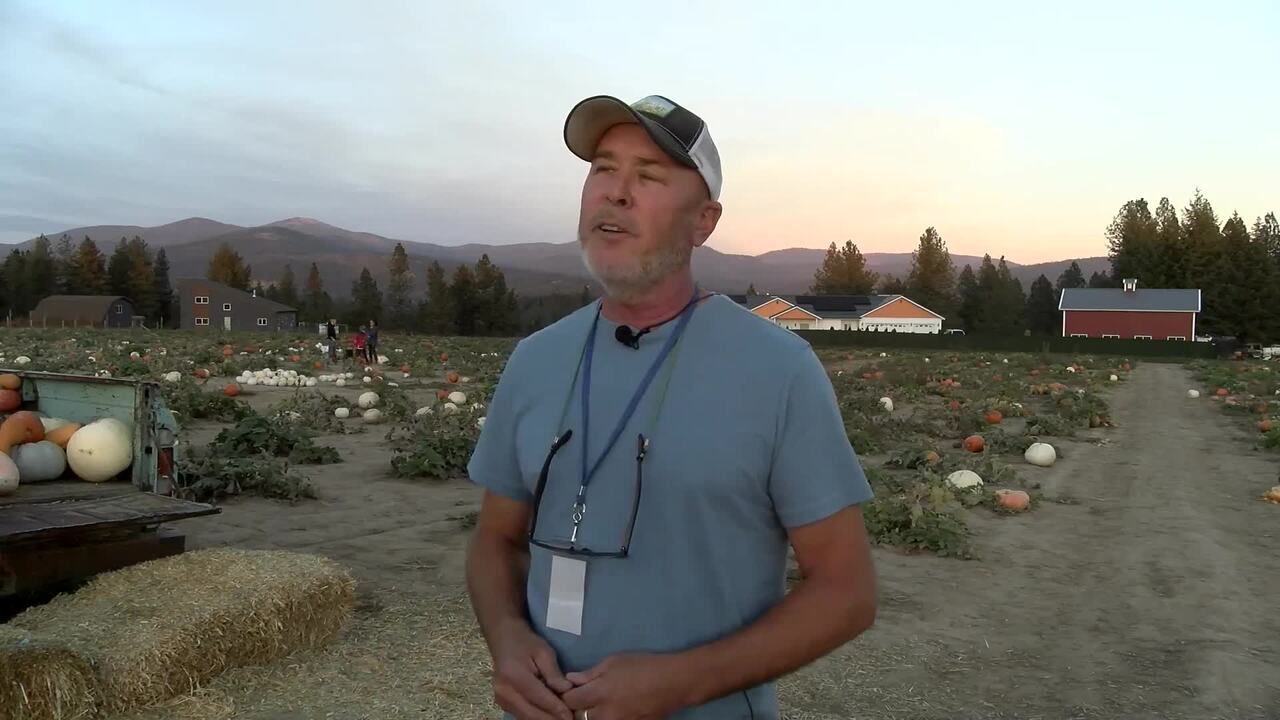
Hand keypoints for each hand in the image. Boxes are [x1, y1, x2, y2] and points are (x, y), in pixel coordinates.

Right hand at [490, 623, 574, 719]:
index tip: (572, 716)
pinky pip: (523, 716)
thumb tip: (567, 691)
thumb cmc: (526, 643)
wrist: (504, 639)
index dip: (557, 709)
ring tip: (562, 716)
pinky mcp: (503, 704)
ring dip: (545, 719)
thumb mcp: (544, 652)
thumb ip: (554, 673)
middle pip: (532, 714)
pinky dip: (538, 717)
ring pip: (527, 718)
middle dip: (552, 719)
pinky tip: (551, 714)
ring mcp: (501, 700)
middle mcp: (504, 692)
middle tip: (570, 719)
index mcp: (514, 676)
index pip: (540, 698)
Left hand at [562, 653, 689, 719]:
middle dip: (578, 708)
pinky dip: (609, 717)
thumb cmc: (645, 666)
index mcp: (600, 693)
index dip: (567, 695)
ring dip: (593, 714)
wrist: (675, 683)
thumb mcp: (615, 661)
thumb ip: (590, 673)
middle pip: (579, 717)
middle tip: (585, 696)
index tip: (571, 689)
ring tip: (602, 702)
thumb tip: (571, 680)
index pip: (570, 701)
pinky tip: (617, 707)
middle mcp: (606, 714)